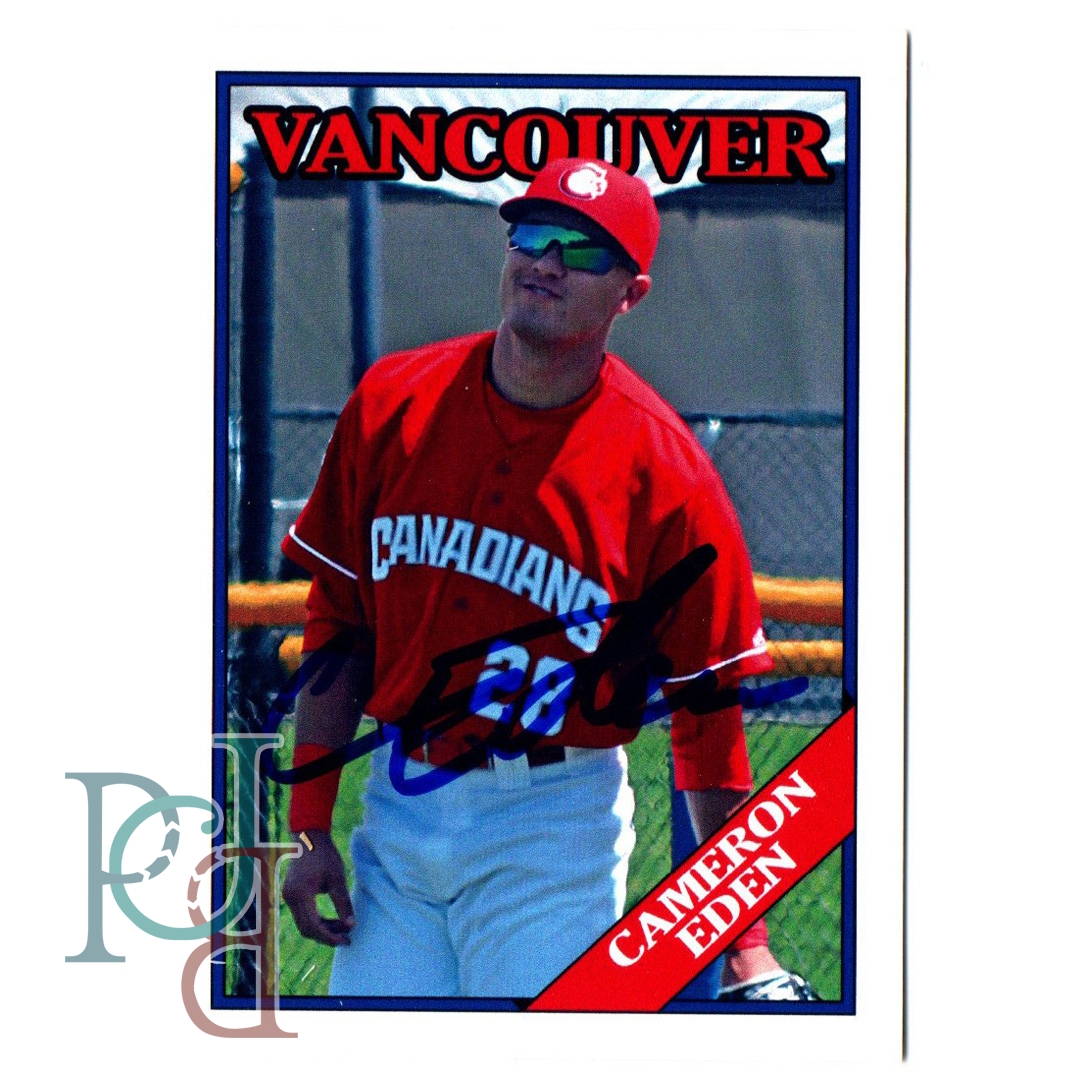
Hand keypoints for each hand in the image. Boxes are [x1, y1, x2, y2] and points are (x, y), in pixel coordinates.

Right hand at [281, 830, 355, 945]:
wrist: (309, 836)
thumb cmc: (325, 855)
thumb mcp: (338, 878)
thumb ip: (343, 903)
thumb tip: (351, 925)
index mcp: (300, 894)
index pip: (313, 926)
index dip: (330, 936)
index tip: (346, 940)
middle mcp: (290, 898)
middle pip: (307, 929)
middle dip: (327, 936)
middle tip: (347, 938)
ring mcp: (288, 896)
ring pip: (304, 924)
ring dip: (322, 929)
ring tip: (343, 928)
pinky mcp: (291, 894)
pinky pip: (302, 915)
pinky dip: (316, 921)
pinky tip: (332, 921)